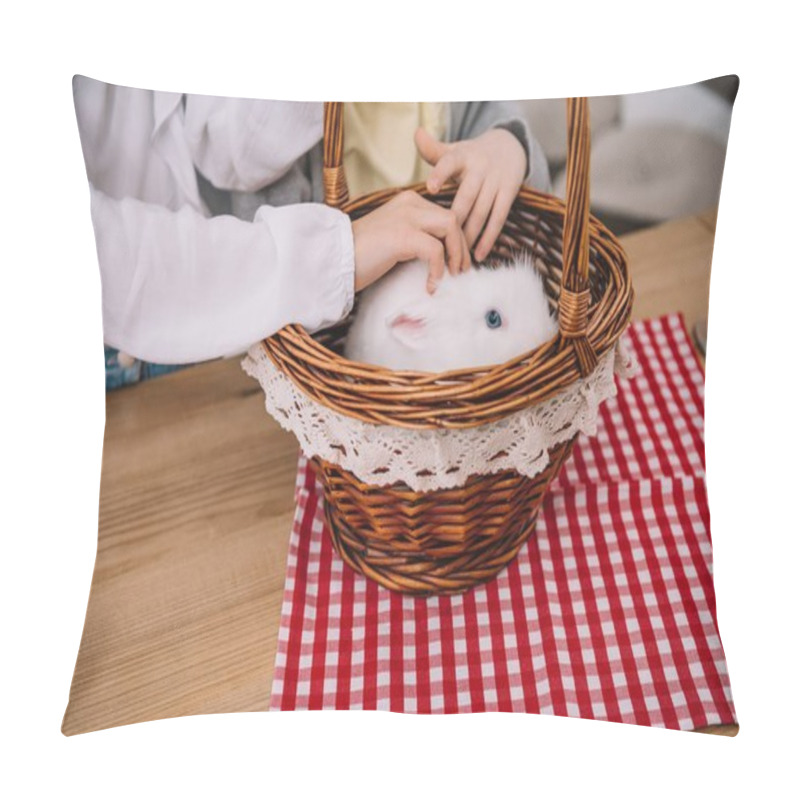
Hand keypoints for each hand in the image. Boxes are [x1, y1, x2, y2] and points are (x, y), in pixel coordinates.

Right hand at [351, 190, 469, 294]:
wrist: (334, 261)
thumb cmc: (361, 257)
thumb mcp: (393, 239)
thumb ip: (415, 239)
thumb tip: (442, 256)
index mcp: (407, 202)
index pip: (445, 214)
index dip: (457, 239)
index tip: (457, 263)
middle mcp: (409, 204)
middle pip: (453, 218)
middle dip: (461, 247)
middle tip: (461, 271)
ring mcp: (406, 217)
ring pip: (451, 227)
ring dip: (456, 254)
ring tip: (452, 276)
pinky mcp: (402, 236)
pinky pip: (436, 250)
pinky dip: (438, 271)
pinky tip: (430, 287)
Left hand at [415, 126, 525, 262]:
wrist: (509, 146)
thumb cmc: (470, 155)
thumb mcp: (454, 150)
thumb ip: (432, 150)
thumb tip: (416, 132)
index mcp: (461, 156)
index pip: (449, 163)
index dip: (440, 174)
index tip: (430, 188)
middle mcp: (480, 167)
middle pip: (466, 197)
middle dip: (454, 221)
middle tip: (440, 246)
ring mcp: (495, 181)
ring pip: (481, 211)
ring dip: (469, 235)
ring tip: (456, 256)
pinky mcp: (509, 193)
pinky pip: (498, 219)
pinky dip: (488, 238)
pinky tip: (478, 255)